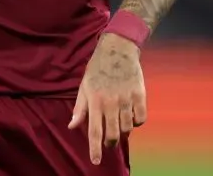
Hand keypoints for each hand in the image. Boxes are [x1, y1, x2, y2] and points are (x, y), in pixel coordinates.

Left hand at [68, 33, 146, 164]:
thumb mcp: (84, 87)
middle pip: (112, 134)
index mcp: (95, 100)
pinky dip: (137, 122)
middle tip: (109, 141)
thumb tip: (72, 126)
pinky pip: (141, 118)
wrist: (117, 50)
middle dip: (110, 143)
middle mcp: (110, 102)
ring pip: (127, 128)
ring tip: (119, 126)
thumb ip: (79, 108)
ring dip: (123, 132)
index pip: (94, 130)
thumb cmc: (97, 69)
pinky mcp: (139, 94)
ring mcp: (126, 98)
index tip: (96, 161)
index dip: (95, 148)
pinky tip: (131, 117)